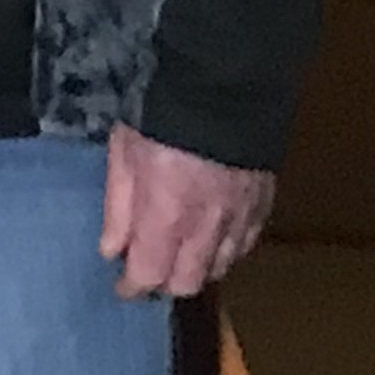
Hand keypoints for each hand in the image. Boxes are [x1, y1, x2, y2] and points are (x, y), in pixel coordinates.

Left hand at [99, 123, 275, 298]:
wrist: (223, 87)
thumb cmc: (161, 115)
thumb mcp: (124, 153)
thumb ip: (118, 206)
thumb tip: (112, 250)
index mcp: (167, 215)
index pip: (150, 274)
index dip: (134, 287)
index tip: (123, 287)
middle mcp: (207, 228)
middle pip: (188, 282)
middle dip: (166, 283)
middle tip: (150, 269)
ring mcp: (240, 219)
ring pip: (220, 268)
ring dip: (197, 268)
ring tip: (179, 254)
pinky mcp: (262, 205)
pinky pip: (246, 246)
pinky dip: (227, 250)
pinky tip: (213, 239)